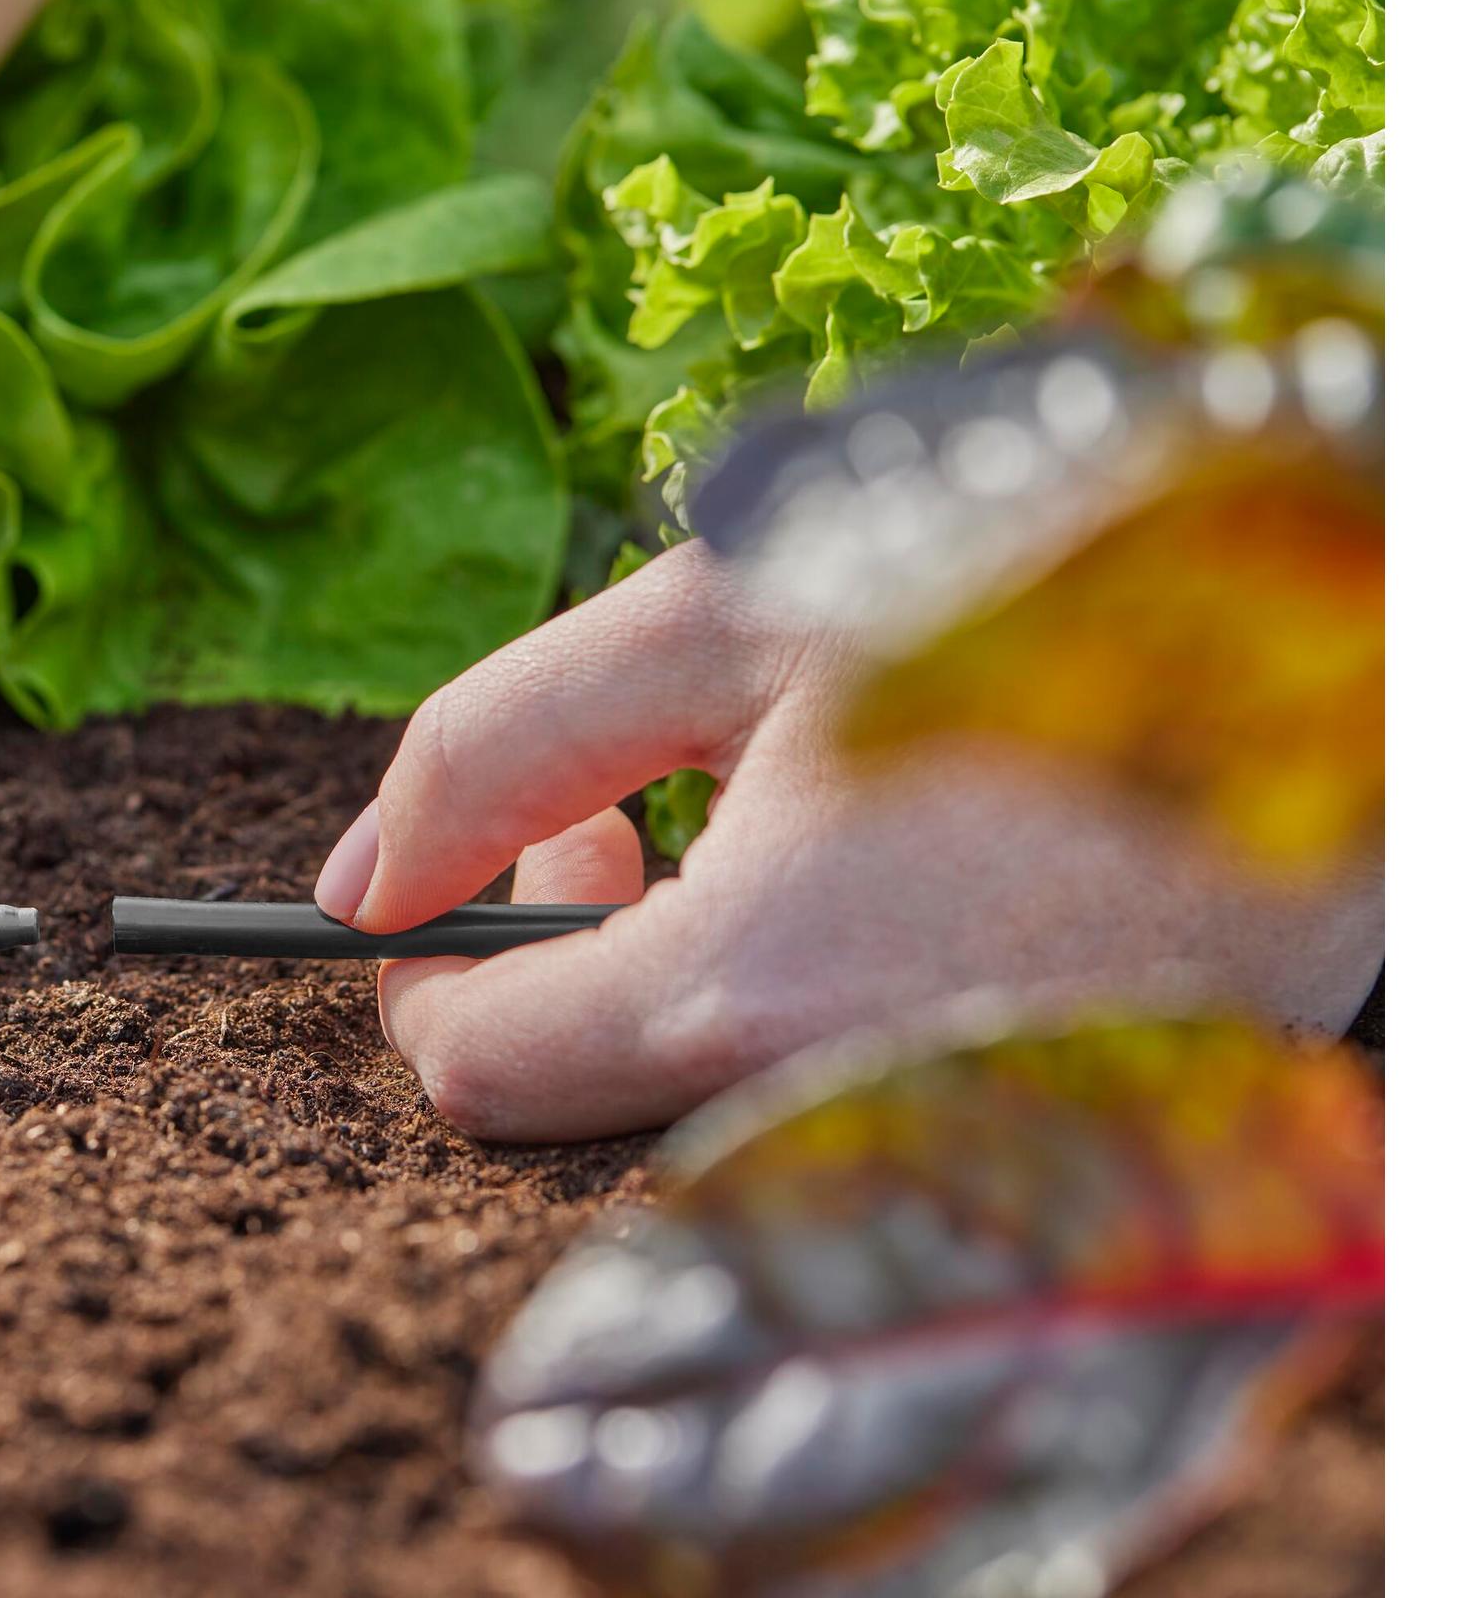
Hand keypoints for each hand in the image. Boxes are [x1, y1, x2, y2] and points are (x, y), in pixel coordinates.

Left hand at [314, 542, 1382, 1139]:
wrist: (1353, 594)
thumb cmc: (1035, 568)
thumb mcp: (724, 612)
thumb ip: (500, 746)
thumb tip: (355, 882)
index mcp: (745, 993)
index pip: (468, 1074)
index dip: (433, 962)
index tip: (520, 850)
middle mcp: (853, 1113)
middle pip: (597, 1103)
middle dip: (576, 962)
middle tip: (639, 814)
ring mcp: (979, 1140)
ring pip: (730, 1102)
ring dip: (707, 974)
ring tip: (796, 814)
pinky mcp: (1077, 1128)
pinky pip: (872, 1098)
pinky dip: (833, 1001)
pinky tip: (911, 870)